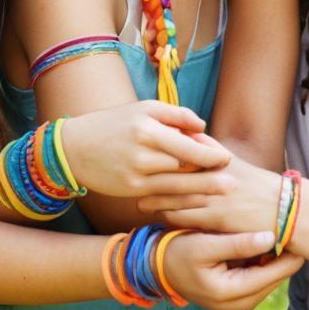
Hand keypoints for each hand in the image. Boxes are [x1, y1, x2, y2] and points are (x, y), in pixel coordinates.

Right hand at [60, 100, 232, 196]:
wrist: (74, 149)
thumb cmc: (115, 123)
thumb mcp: (144, 108)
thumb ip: (176, 115)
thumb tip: (203, 126)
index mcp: (148, 130)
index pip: (188, 146)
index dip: (211, 153)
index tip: (226, 157)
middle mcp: (143, 155)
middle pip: (186, 169)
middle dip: (212, 176)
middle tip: (234, 182)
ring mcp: (136, 176)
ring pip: (177, 187)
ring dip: (202, 190)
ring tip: (225, 191)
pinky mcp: (132, 192)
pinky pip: (163, 197)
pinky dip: (182, 199)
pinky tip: (198, 201)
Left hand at [139, 154, 278, 231]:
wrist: (285, 210)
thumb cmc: (260, 187)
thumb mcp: (237, 164)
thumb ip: (212, 150)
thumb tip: (189, 135)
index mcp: (220, 159)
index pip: (185, 151)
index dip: (163, 153)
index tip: (144, 152)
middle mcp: (215, 175)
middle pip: (175, 174)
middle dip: (152, 176)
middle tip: (133, 178)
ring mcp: (215, 197)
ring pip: (176, 197)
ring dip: (156, 200)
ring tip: (141, 202)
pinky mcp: (216, 219)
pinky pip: (185, 218)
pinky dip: (170, 218)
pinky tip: (159, 219)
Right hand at [163, 230, 302, 309]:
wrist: (161, 268)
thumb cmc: (179, 253)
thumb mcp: (205, 246)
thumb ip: (237, 244)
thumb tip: (271, 238)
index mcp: (232, 293)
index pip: (276, 273)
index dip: (291, 250)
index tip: (299, 225)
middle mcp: (241, 302)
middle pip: (279, 276)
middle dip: (286, 251)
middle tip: (293, 220)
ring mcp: (241, 299)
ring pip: (273, 274)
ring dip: (277, 253)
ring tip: (282, 224)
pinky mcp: (240, 292)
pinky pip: (262, 273)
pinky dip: (266, 256)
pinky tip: (266, 235)